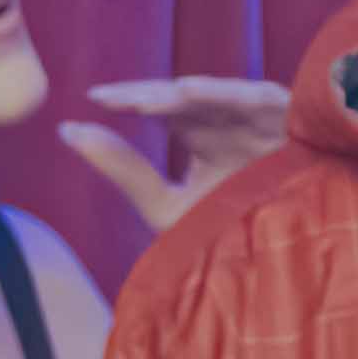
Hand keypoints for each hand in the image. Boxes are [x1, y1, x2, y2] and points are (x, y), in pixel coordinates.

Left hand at [61, 77, 293, 235]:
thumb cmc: (229, 238)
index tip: (94, 98)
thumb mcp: (164, 206)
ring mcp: (262, 120)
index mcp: (204, 136)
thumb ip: (121, 169)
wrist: (284, 265)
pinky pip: (257, 99)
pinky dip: (226, 94)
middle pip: (185, 97)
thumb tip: (66, 129)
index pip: (163, 108)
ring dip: (182, 95)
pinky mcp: (291, 121)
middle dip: (148, 96)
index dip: (130, 99)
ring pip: (217, 95)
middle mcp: (231, 122)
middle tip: (111, 99)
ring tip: (145, 101)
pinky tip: (190, 93)